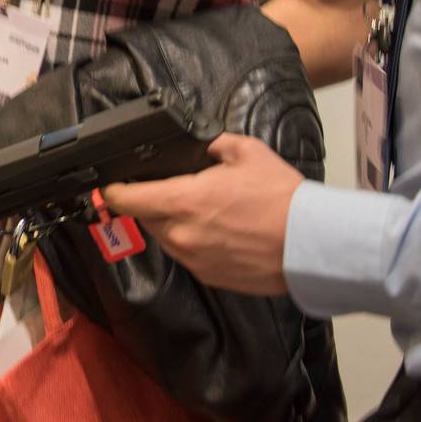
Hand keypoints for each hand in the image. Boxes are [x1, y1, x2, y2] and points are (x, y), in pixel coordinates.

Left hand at [101, 134, 301, 295]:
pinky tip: (217, 230)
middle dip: (150, 202)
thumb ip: (213, 144)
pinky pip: (186, 255)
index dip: (113, 189)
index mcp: (183, 201)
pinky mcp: (208, 277)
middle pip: (145, 217)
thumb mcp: (246, 152)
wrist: (309, 244)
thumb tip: (200, 144)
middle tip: (171, 188)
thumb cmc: (281, 199)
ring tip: (202, 209)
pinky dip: (192, 241)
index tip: (110, 183)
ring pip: (165, 237)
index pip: (126, 198)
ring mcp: (193, 259)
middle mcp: (181, 234)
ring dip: (171, 223)